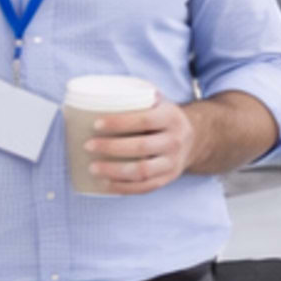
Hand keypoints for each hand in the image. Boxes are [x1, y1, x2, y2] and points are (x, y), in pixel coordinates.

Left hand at [82, 98, 202, 194]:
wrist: (192, 138)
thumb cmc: (163, 118)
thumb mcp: (158, 102)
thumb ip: (138, 96)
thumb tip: (100, 93)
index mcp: (171, 118)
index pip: (144, 120)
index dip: (120, 123)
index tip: (96, 124)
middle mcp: (175, 141)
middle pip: (142, 147)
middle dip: (111, 148)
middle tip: (88, 145)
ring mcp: (172, 162)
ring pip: (142, 171)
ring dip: (114, 171)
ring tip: (92, 168)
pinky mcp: (167, 179)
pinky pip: (144, 187)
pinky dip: (123, 188)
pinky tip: (105, 183)